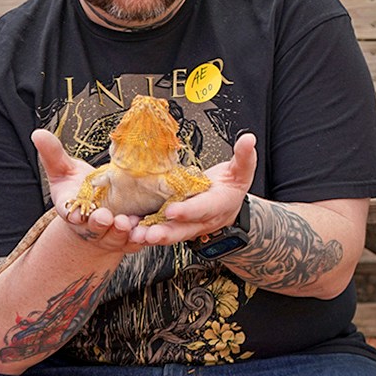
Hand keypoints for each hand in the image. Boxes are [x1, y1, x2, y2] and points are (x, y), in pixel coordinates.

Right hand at [31, 129, 151, 253]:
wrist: (97, 206)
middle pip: (95, 228)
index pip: (70, 214)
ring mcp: (110, 234)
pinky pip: (136, 240)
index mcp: (73, 211)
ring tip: (127, 222)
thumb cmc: (77, 187)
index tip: (77, 214)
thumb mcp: (64, 170)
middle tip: (106, 217)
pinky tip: (149, 230)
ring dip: (122, 232)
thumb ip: (53, 155)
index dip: (74, 215)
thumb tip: (38, 133)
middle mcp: (91, 227)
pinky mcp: (129, 237)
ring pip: (117, 237)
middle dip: (99, 224)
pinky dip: (141, 237)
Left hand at [126, 132, 257, 246]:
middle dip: (165, 232)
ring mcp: (188, 227)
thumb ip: (244, 156)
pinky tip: (127, 230)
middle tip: (147, 234)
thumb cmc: (231, 187)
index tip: (172, 210)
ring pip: (169, 234)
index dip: (188, 211)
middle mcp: (202, 221)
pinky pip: (160, 232)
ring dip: (150, 236)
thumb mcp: (241, 171)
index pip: (202, 209)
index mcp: (218, 205)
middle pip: (183, 230)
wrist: (230, 208)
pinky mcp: (176, 228)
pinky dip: (144, 233)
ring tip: (133, 235)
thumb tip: (248, 139)